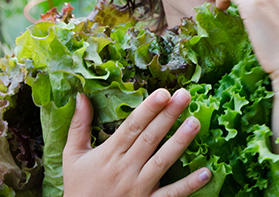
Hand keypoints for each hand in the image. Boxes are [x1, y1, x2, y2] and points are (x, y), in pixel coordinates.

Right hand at [63, 88, 210, 196]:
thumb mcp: (73, 155)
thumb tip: (81, 96)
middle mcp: (125, 168)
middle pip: (150, 137)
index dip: (149, 108)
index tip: (163, 92)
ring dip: (180, 142)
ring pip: (162, 161)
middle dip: (168, 115)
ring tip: (195, 123)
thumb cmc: (78, 187)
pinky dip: (189, 185)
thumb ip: (79, 126)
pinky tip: (206, 172)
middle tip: (186, 96)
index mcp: (109, 154)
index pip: (132, 126)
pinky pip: (171, 194)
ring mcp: (139, 188)